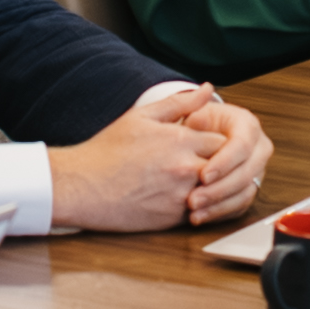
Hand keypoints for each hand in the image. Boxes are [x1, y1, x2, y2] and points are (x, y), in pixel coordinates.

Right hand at [48, 82, 250, 234]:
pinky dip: (205, 207)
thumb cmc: (107, 151)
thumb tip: (207, 90)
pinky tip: (194, 201)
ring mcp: (181, 194)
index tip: (214, 144)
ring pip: (219, 192)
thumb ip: (179, 103)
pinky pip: (204, 213)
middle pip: (227, 167)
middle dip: (225, 166)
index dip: (224, 142)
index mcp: (180, 140)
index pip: (225, 140)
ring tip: (207, 183)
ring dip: (217, 188)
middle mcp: (185, 167)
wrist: (82, 186)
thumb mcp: (142, 117)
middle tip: (217, 165)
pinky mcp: (173, 218)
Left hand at [169, 88, 271, 226]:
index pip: (243, 144)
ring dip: (220, 204)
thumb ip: (191, 102)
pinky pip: (239, 205)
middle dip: (221, 188)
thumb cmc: (191, 125)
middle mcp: (256, 149)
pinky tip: (200, 217)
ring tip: (194, 211)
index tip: (204, 174)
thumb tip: (205, 90)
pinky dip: (220, 213)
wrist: (191, 141)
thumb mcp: (187, 111)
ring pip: (246, 191)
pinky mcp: (246, 189)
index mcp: (247, 125)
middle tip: (195, 198)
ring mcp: (254, 170)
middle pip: (249, 171)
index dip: (225, 162)